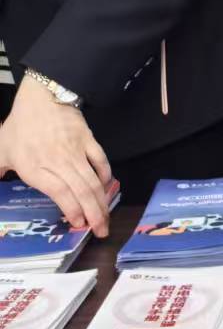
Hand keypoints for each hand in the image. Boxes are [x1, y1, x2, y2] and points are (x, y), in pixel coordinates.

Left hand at [0, 79, 113, 236]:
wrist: (43, 97)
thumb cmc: (21, 125)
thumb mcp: (2, 150)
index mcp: (34, 166)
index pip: (59, 191)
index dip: (71, 209)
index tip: (77, 224)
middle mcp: (57, 161)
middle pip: (80, 191)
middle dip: (93, 214)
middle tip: (100, 231)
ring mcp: (76, 151)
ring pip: (93, 181)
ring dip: (102, 202)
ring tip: (105, 219)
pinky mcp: (89, 141)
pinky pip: (101, 162)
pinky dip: (106, 177)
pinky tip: (106, 189)